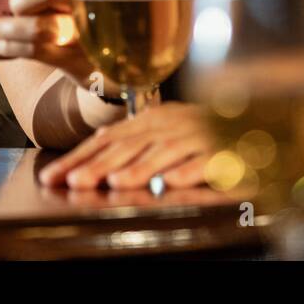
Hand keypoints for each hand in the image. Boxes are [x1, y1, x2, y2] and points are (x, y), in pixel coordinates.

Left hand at [37, 101, 215, 189]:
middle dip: (102, 164)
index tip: (52, 176)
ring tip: (117, 183)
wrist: (251, 122)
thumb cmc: (200, 133)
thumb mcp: (162, 133)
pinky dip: (190, 170)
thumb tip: (88, 163)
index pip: (107, 139)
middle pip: (131, 145)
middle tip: (76, 181)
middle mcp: (170, 124)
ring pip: (165, 152)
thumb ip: (131, 146)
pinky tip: (174, 182)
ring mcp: (197, 135)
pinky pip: (206, 160)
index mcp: (150, 120)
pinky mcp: (224, 149)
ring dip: (141, 168)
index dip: (79, 156)